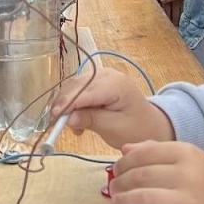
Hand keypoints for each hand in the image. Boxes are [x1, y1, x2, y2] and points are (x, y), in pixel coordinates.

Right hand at [54, 65, 172, 148]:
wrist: (150, 124)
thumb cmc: (136, 129)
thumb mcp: (115, 128)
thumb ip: (92, 120)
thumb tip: (68, 118)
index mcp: (116, 84)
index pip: (86, 91)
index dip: (68, 103)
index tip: (54, 118)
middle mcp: (107, 74)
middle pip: (77, 86)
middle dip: (63, 105)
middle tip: (54, 125)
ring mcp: (102, 76)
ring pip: (74, 87)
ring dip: (66, 105)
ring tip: (68, 126)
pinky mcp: (97, 82)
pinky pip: (78, 90)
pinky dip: (72, 104)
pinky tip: (76, 121)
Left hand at [108, 140, 203, 203]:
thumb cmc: (201, 183)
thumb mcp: (183, 160)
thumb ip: (154, 151)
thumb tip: (126, 150)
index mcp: (185, 154)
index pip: (145, 154)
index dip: (124, 163)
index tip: (115, 171)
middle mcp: (187, 175)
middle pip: (142, 176)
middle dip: (120, 184)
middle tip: (113, 191)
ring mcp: (192, 202)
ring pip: (150, 199)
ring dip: (126, 202)